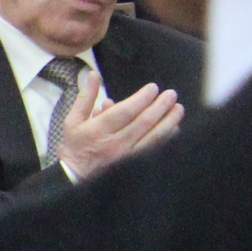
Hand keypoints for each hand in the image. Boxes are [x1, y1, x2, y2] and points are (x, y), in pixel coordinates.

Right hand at [53, 75, 183, 179]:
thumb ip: (86, 96)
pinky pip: (154, 149)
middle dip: (160, 107)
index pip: (124, 111)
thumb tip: (93, 74)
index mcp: (98, 130)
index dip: (141, 98)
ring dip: (168, 122)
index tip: (153, 88)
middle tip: (172, 94)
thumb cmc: (75, 144)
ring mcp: (126, 156)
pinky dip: (166, 138)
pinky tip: (174, 128)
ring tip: (179, 109)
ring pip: (153, 137)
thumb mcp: (73, 119)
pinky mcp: (134, 164)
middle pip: (143, 123)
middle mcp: (114, 143)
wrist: (75, 176)